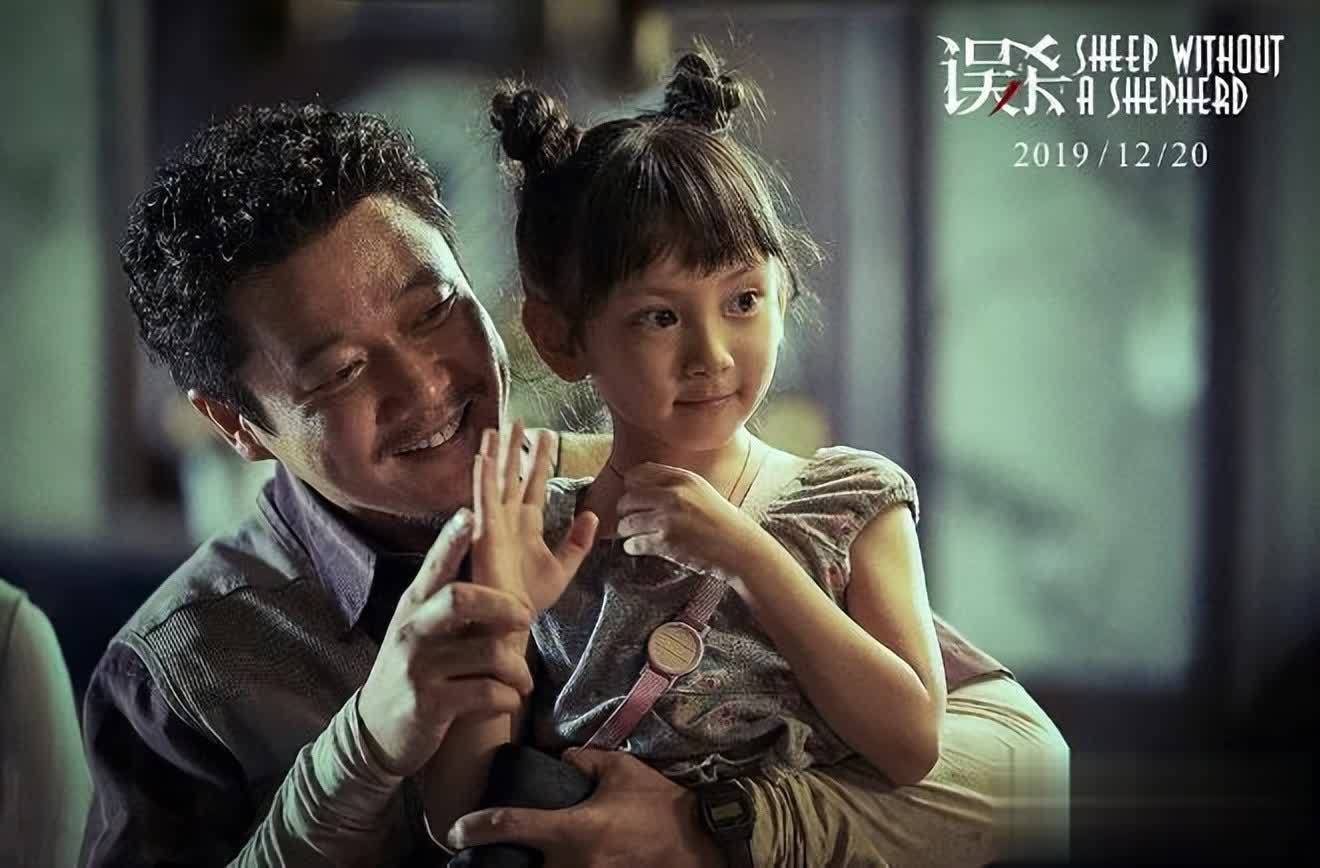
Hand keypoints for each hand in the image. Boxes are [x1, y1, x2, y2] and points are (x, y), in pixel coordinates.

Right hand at [356, 510, 536, 776]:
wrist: (377, 731)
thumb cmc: (416, 668)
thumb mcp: (422, 627)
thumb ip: (449, 597)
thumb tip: (485, 555)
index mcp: (415, 604)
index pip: (434, 564)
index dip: (452, 539)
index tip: (470, 511)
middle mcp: (413, 629)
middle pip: (461, 599)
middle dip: (504, 605)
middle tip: (527, 618)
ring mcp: (418, 667)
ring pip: (488, 653)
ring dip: (517, 669)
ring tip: (521, 678)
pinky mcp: (429, 704)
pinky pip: (487, 693)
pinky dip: (508, 698)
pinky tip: (506, 699)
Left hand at [446, 748, 725, 867]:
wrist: (699, 842)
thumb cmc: (658, 804)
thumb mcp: (620, 769)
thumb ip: (583, 761)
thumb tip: (560, 759)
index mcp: (574, 829)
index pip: (511, 827)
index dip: (476, 828)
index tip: (455, 831)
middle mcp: (573, 863)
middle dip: (499, 863)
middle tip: (482, 851)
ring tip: (513, 857)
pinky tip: (552, 860)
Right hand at [471, 421, 597, 612]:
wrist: (511, 623)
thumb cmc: (530, 599)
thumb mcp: (564, 568)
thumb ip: (577, 542)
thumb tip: (591, 513)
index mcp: (527, 525)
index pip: (535, 484)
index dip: (541, 459)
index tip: (546, 434)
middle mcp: (508, 520)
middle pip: (513, 475)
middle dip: (515, 448)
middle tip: (518, 419)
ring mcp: (494, 525)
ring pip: (495, 481)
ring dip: (495, 455)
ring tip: (496, 428)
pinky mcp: (484, 534)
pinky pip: (483, 501)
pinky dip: (482, 479)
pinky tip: (483, 458)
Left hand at [616, 462, 763, 579]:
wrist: (740, 548)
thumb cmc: (722, 521)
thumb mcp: (701, 491)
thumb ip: (675, 485)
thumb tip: (641, 485)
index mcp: (683, 479)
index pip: (639, 473)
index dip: (631, 485)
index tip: (634, 495)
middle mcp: (673, 494)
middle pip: (628, 497)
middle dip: (625, 510)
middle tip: (630, 519)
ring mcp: (668, 518)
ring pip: (627, 522)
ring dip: (627, 530)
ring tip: (635, 534)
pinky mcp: (666, 542)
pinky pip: (633, 543)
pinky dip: (632, 547)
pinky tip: (639, 547)